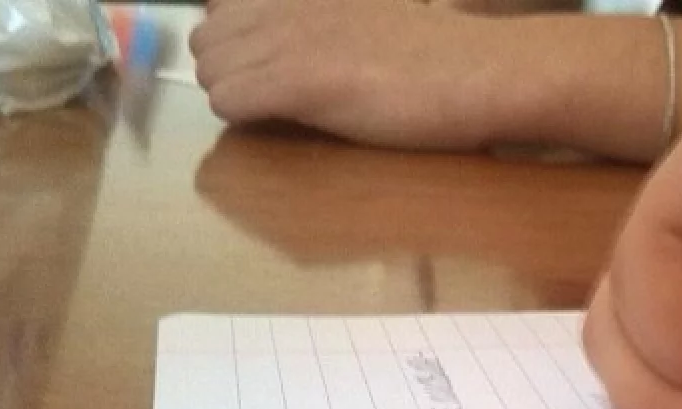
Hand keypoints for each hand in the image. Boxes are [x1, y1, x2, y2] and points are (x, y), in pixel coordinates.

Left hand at [190, 0, 514, 150]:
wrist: (475, 70)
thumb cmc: (441, 54)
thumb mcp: (374, 15)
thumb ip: (330, 20)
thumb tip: (310, 46)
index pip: (221, 6)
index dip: (238, 45)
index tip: (265, 67)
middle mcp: (285, 3)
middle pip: (206, 39)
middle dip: (228, 71)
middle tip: (268, 99)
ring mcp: (288, 39)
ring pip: (210, 70)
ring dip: (234, 96)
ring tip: (277, 114)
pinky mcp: (298, 81)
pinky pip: (228, 101)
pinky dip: (244, 119)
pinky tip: (282, 124)